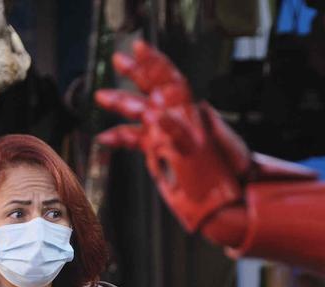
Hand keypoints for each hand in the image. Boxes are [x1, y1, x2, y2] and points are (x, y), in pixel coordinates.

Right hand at [94, 40, 250, 233]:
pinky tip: (105, 137)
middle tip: (119, 60)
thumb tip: (158, 116)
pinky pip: (135, 140)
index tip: (139, 47)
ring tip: (102, 96)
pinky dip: (119, 138)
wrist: (220, 200)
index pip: (169, 82)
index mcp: (188, 114)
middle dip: (135, 73)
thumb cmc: (222, 172)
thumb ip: (178, 132)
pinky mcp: (158, 152)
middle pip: (152, 90)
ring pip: (139, 114)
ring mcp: (165, 135)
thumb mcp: (203, 149)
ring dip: (121, 103)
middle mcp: (176, 120)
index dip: (155, 63)